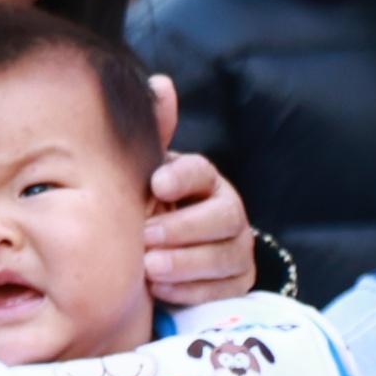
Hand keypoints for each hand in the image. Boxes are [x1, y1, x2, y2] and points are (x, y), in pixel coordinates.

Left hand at [142, 79, 262, 304]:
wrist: (148, 257)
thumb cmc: (144, 208)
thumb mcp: (139, 175)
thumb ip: (152, 135)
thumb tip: (160, 83)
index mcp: (201, 180)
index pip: (202, 171)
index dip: (182, 177)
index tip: (156, 184)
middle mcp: (226, 210)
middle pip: (223, 217)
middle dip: (183, 229)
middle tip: (145, 237)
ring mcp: (235, 248)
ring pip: (225, 256)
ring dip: (186, 263)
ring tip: (149, 268)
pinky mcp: (235, 282)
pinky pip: (223, 290)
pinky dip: (193, 291)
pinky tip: (162, 291)